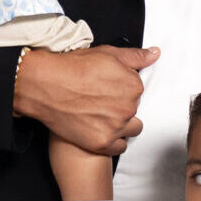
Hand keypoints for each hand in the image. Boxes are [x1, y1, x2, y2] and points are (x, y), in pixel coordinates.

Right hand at [13, 45, 158, 153]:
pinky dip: (112, 141)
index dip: (122, 89)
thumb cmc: (74, 67)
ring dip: (121, 125)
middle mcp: (128, 107)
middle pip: (134, 110)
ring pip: (131, 129)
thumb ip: (135, 56)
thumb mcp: (107, 53)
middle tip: (100, 101)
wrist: (45, 84)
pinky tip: (100, 130)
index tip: (107, 88)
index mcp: (133, 86)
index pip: (137, 91)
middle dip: (121, 106)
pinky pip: (119, 147)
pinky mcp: (102, 142)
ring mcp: (115, 127)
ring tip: (101, 117)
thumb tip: (155, 54)